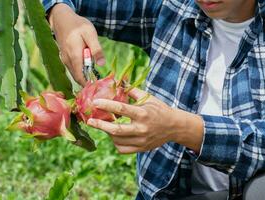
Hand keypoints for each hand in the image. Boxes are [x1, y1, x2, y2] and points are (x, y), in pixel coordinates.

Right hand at [48, 3, 104, 85]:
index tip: (98, 86)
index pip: (80, 77)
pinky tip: (88, 64)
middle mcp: (67, 61)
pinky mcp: (64, 58)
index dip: (89, 84)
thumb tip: (102, 65)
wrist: (61, 19)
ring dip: (85, 74)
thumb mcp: (90, 34)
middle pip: (78, 77)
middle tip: (99, 79)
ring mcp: (64, 60)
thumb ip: (96, 50)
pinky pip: (73, 68)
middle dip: (88, 80)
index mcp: (74, 56)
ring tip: (94, 70)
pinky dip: (81, 70)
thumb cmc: (77, 25)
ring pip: (75, 73)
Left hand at [87, 88, 203, 153]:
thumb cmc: (159, 109)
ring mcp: (141, 140)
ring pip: (117, 140)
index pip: (121, 109)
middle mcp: (142, 128)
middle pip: (116, 130)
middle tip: (89, 121)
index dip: (106, 105)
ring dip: (108, 133)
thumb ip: (132, 91)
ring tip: (106, 125)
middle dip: (100, 125)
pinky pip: (122, 149)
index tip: (95, 102)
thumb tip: (117, 81)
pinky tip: (115, 136)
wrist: (174, 127)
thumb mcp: (148, 97)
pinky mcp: (141, 148)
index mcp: (143, 113)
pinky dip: (116, 142)